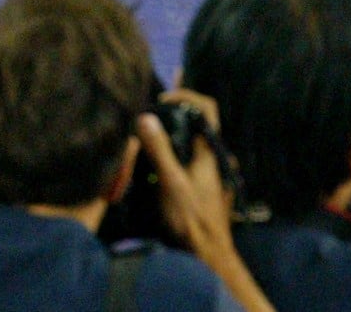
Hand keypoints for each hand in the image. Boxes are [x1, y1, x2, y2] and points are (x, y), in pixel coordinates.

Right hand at [136, 90, 235, 260]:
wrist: (207, 254)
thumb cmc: (191, 218)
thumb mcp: (171, 182)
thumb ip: (160, 150)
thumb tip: (146, 117)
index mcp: (209, 150)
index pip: (207, 108)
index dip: (187, 95)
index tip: (162, 100)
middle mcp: (209, 157)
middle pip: (194, 123)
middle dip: (171, 115)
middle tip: (145, 117)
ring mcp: (204, 172)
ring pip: (186, 142)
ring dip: (167, 135)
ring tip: (141, 137)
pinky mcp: (195, 186)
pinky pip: (182, 160)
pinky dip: (166, 154)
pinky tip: (147, 164)